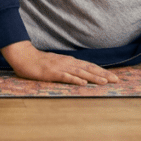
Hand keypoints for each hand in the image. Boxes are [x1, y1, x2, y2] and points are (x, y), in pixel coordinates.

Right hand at [0, 40, 118, 84]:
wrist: (24, 57)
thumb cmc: (39, 63)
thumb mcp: (57, 64)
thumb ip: (68, 69)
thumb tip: (80, 75)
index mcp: (70, 62)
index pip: (89, 67)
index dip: (102, 71)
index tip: (113, 77)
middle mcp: (68, 63)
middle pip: (88, 69)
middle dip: (103, 74)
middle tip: (116, 80)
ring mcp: (60, 67)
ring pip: (80, 73)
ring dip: (93, 77)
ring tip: (104, 82)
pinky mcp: (52, 73)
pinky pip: (65, 77)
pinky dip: (75, 80)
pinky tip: (82, 83)